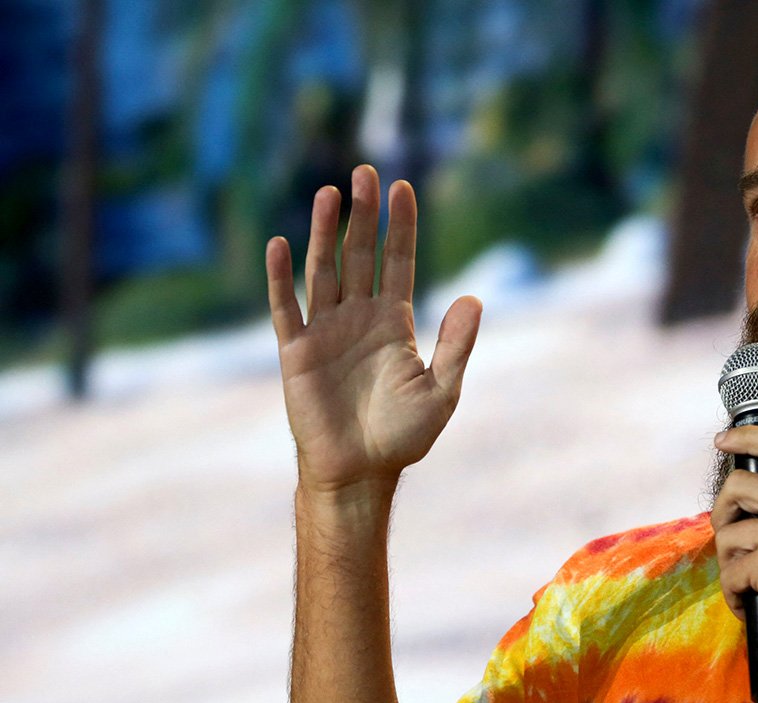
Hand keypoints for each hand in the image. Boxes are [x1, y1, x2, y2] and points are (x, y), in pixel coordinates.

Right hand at [266, 165, 480, 498]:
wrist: (360, 472)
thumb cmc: (403, 436)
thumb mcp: (442, 391)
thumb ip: (456, 345)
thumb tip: (474, 298)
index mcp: (395, 323)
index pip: (398, 262)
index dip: (401, 226)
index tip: (404, 187)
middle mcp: (359, 318)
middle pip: (361, 255)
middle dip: (364, 214)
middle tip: (366, 171)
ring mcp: (326, 331)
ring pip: (324, 270)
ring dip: (324, 232)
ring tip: (330, 193)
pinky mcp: (297, 352)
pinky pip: (286, 308)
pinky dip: (281, 278)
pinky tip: (279, 244)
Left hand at [710, 426, 757, 680]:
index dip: (747, 436)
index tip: (724, 440)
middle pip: (738, 484)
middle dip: (723, 515)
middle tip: (732, 542)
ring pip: (728, 533)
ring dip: (731, 565)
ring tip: (752, 586)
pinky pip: (730, 572)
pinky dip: (735, 595)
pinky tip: (754, 605)